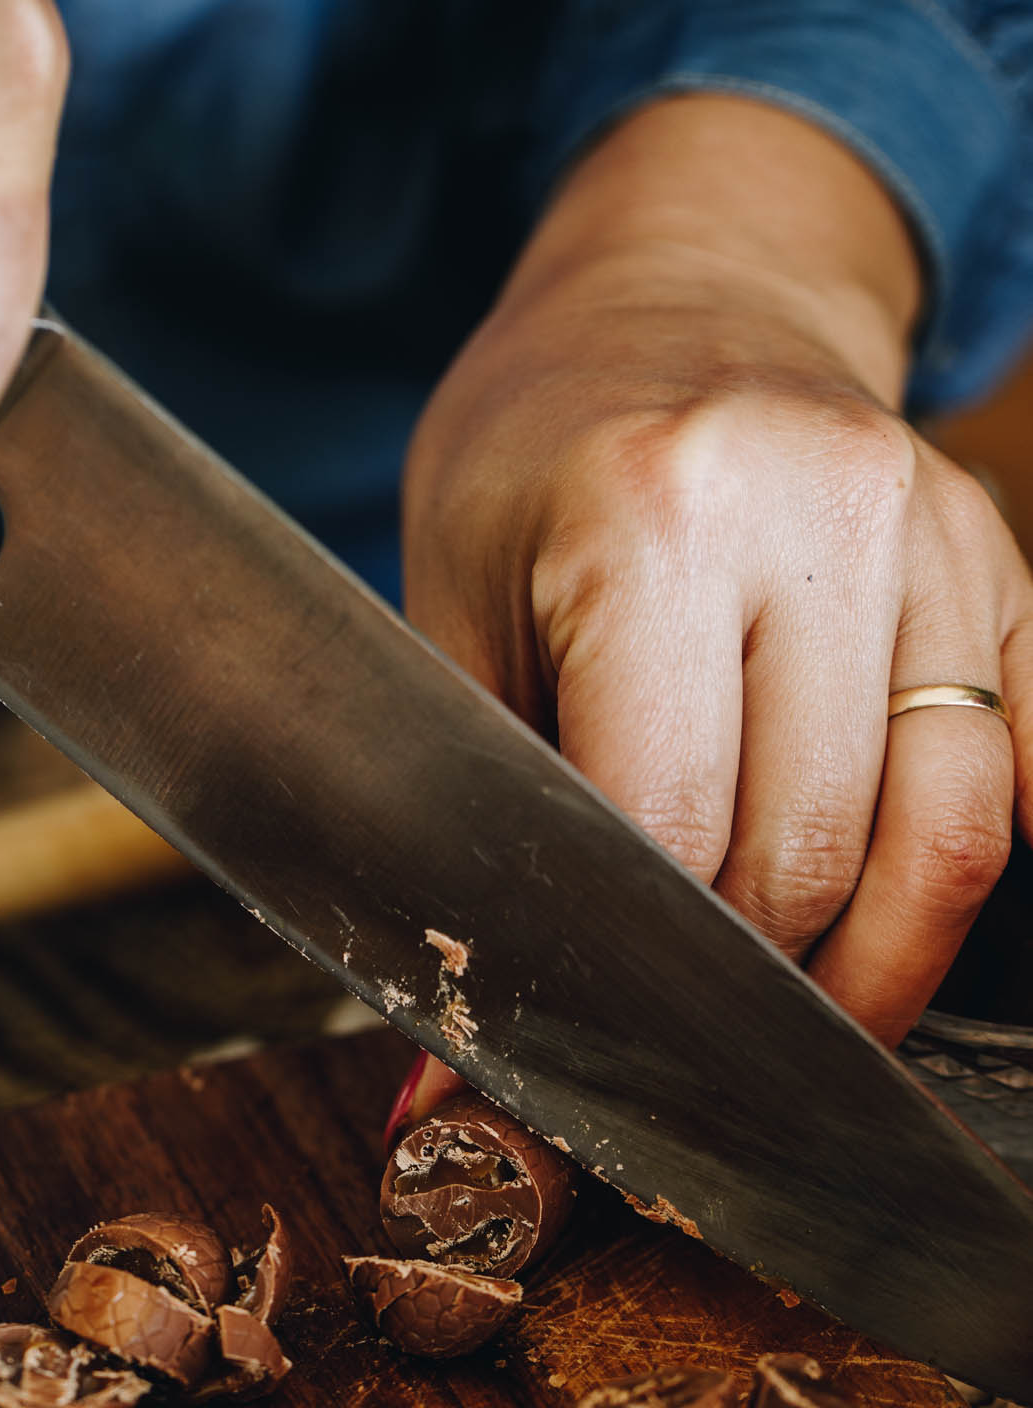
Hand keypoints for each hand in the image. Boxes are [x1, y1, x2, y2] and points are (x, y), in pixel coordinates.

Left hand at [402, 96, 1032, 1069]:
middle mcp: (821, 508)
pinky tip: (893, 926)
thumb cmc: (533, 467)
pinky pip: (1030, 766)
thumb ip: (477, 829)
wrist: (670, 298)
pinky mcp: (1006, 562)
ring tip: (797, 1026)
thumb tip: (449, 1093)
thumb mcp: (454, 619)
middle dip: (749, 989)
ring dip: (878, 967)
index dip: (635, 973)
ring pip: (953, 833)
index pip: (676, 828)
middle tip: (685, 1054)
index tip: (596, 1057)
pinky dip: (964, 875)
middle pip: (818, 852)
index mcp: (652, 519)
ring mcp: (939, 528)